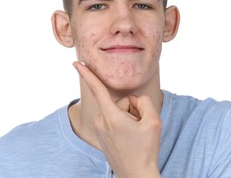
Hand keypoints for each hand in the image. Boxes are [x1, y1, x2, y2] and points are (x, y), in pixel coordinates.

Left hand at [73, 61, 161, 177]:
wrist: (136, 175)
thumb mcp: (154, 122)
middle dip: (132, 110)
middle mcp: (101, 121)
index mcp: (111, 117)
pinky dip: (122, 123)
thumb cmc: (145, 150)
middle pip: (120, 102)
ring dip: (128, 118)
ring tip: (134, 134)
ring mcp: (100, 129)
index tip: (76, 63)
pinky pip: (114, 119)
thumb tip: (133, 100)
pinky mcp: (101, 134)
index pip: (97, 89)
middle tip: (139, 128)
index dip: (87, 74)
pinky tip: (129, 136)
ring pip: (117, 111)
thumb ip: (144, 102)